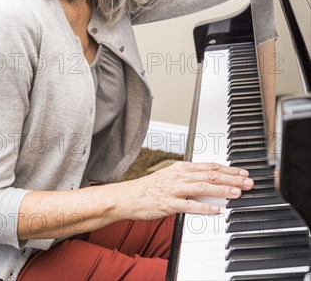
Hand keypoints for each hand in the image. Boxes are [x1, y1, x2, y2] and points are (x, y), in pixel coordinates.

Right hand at [116, 161, 253, 218]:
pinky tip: (216, 209)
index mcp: (182, 168)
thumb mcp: (173, 176)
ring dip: (222, 190)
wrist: (130, 196)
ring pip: (203, 187)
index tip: (243, 173)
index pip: (211, 166)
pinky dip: (204, 207)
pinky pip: (190, 205)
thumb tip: (212, 180)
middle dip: (232, 179)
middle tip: (247, 182)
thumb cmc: (152, 187)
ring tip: (237, 193)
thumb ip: (192, 178)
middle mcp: (180, 176)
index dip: (229, 170)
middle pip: (211, 175)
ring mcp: (175, 189)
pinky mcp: (169, 204)